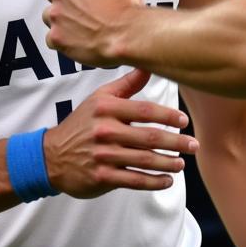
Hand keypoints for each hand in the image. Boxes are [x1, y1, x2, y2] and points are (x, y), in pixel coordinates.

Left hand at [43, 0, 143, 67]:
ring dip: (62, 18)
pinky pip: (51, 38)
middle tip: (83, 5)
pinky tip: (77, 36)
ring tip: (81, 22)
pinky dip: (62, 38)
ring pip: (50, 15)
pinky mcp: (56, 37)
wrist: (128, 33)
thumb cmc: (125, 5)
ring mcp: (57, 16)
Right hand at [44, 67, 197, 197]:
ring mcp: (104, 155)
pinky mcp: (102, 177)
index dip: (168, 116)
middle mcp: (105, 131)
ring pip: (144, 160)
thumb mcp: (99, 98)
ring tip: (182, 163)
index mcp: (107, 109)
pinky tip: (168, 180)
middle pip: (149, 137)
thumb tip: (149, 64)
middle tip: (193, 144)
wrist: (52, 156)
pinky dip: (154, 181)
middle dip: (176, 142)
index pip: (145, 111)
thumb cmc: (82, 123)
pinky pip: (134, 180)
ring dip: (168, 162)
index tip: (184, 121)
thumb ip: (126, 84)